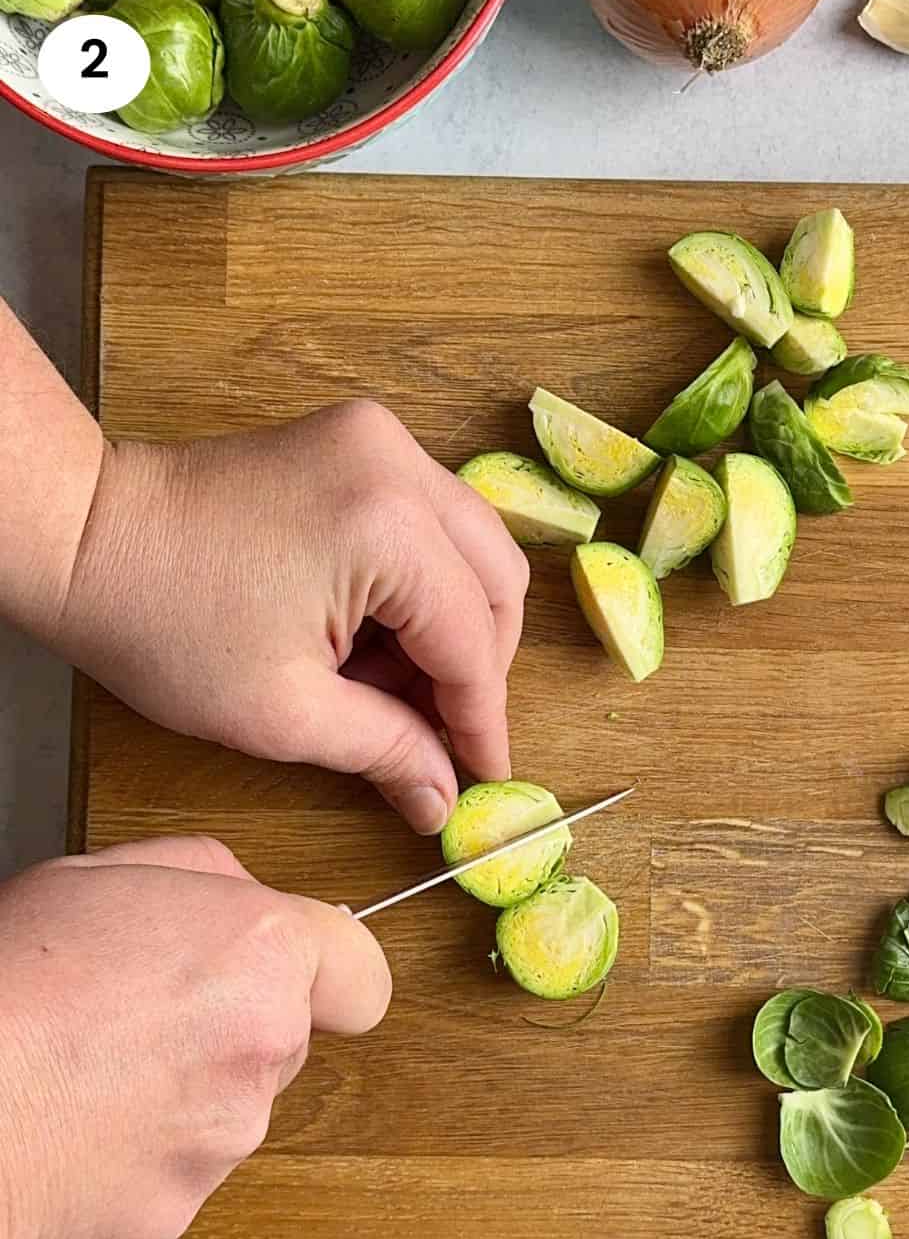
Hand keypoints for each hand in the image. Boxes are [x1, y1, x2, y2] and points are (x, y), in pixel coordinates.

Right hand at [0, 837, 390, 1238]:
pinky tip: (75, 1126)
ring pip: (232, 1107)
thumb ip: (200, 874)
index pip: (361, 973)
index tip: (297, 976)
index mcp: (261, 953)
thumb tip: (239, 895)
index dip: (329, 973)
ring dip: (183, 1089)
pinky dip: (139, 1155)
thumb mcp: (96, 873)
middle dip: (232, 1024)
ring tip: (88, 1067)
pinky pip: (178, 1172)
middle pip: (286, 1038)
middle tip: (137, 1009)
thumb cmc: (7, 981)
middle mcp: (264, 1047)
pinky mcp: (177, 1211)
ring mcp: (225, 1138)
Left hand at [54, 401, 529, 833]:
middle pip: (496, 580)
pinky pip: (430, 521)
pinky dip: (422, 586)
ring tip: (396, 690)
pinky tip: (377, 639)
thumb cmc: (160, 620)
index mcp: (387, 526)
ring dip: (452, 626)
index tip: (483, 775)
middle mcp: (398, 464)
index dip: (481, 719)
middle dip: (476, 667)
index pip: (472, 640)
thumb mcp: (283, 713)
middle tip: (440, 736)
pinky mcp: (358, 442)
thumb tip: (442, 797)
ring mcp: (379, 441)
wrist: (82, 536)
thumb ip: (384, 752)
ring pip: (473, 547)